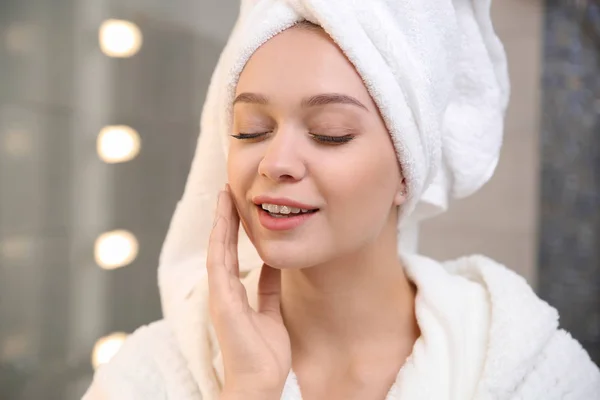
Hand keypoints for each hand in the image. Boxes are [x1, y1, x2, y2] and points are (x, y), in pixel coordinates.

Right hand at [207, 185, 290, 397]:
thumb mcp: (271, 310)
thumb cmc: (264, 353)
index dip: (235, 227)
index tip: (239, 203)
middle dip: (225, 216)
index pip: (232, 251)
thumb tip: (274, 262)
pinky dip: (221, 242)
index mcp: (234, 292)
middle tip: (228, 188)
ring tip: (225, 195)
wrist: (260, 383)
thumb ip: (269, 286)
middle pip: (222, 245)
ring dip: (220, 222)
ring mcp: (220, 294)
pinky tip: (224, 222)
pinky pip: (219, 265)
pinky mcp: (222, 301)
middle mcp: (223, 290)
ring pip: (218, 249)